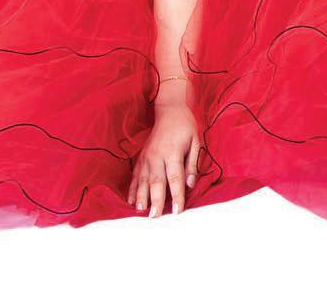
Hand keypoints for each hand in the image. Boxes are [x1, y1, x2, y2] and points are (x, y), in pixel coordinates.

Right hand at [127, 101, 201, 217]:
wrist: (169, 109)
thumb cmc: (185, 126)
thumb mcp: (196, 141)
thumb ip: (193, 164)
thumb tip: (191, 184)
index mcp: (172, 151)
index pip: (175, 177)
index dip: (176, 195)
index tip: (177, 211)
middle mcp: (157, 155)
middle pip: (156, 181)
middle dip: (155, 200)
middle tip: (155, 217)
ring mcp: (146, 156)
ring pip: (142, 180)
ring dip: (141, 197)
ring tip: (140, 212)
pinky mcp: (141, 157)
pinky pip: (135, 175)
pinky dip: (133, 189)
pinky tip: (131, 202)